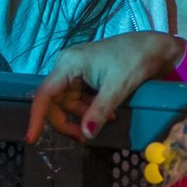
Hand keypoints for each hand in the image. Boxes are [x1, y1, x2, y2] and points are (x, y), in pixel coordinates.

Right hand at [25, 32, 186, 143]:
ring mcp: (75, 70)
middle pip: (54, 102)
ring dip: (83, 115)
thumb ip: (99, 111)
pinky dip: (89, 109)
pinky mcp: (85, 75)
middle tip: (85, 137)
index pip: (44, 95)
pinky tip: (107, 114)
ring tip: (108, 119)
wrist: (154, 47)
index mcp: (68, 63)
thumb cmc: (135, 60)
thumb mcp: (118, 87)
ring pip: (67, 103)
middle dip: (67, 121)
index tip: (32, 139)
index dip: (36, 118)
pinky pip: (78, 98)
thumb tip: (86, 134)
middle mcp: (66, 65)